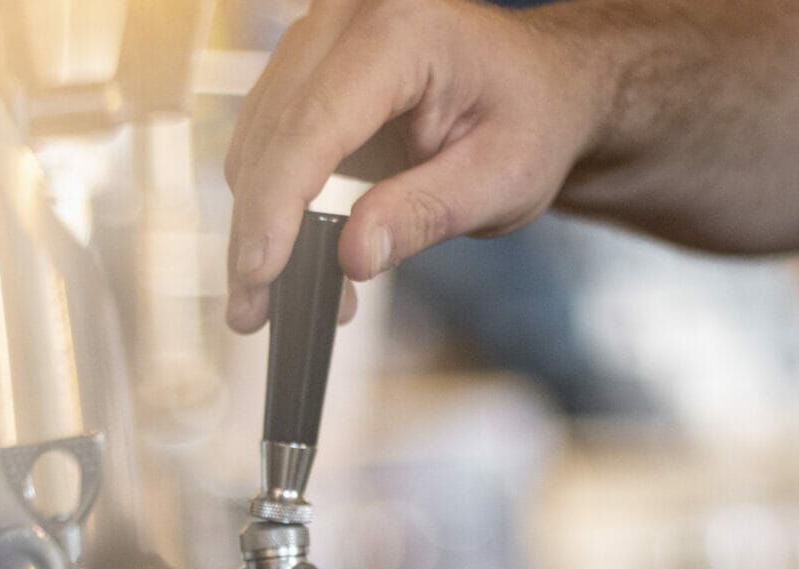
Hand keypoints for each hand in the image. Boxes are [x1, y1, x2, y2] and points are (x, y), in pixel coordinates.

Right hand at [223, 0, 615, 331]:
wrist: (543, 83)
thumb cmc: (533, 119)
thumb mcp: (499, 179)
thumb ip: (425, 214)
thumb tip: (353, 255)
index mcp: (405, 29)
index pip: (315, 125)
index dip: (278, 205)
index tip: (259, 274)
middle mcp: (350, 15)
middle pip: (274, 132)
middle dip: (257, 228)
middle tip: (255, 309)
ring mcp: (323, 33)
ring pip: (258, 136)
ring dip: (259, 218)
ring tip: (280, 291)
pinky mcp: (309, 62)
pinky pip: (268, 133)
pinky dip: (273, 196)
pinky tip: (295, 250)